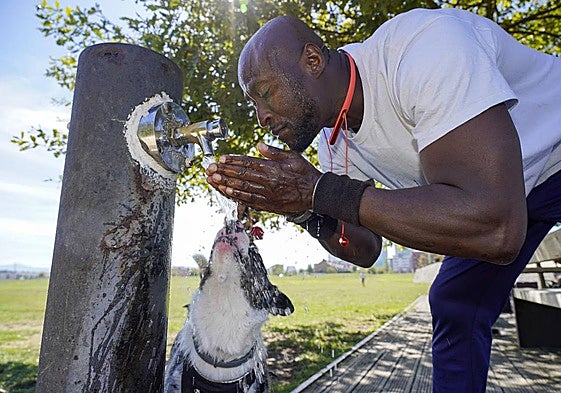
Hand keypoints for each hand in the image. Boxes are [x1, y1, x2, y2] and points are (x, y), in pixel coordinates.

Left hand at [206, 142, 321, 213]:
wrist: (316, 194)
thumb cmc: (305, 174)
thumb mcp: (293, 157)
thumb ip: (274, 152)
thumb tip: (259, 146)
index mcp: (273, 168)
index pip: (248, 163)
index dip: (233, 160)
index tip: (221, 158)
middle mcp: (268, 181)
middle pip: (242, 175)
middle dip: (224, 171)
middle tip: (210, 168)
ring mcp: (268, 194)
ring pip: (242, 187)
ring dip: (226, 183)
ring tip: (213, 179)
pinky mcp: (269, 205)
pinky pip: (250, 200)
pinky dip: (237, 196)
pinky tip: (227, 192)